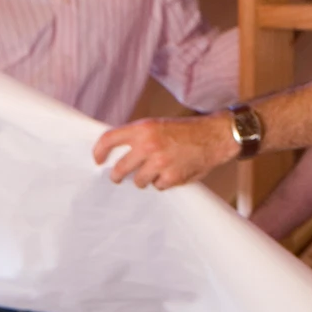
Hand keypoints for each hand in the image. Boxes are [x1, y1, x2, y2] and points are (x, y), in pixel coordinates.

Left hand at [93, 114, 237, 190]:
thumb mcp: (157, 124)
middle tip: (117, 177)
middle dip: (116, 176)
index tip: (98, 160)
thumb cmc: (185, 131)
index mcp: (143, 128)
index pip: (109, 140)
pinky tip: (172, 172)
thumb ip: (137, 136)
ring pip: (137, 181)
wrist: (213, 136)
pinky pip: (157, 186)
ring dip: (143, 179)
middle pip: (119, 169)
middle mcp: (148, 145)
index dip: (99, 152)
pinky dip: (162, 182)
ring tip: (155, 171)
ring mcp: (159, 163)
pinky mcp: (171, 177)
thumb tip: (114, 152)